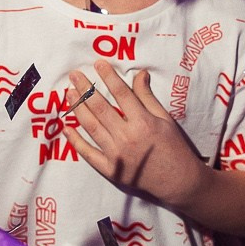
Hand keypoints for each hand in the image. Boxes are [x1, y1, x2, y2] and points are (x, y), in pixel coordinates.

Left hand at [62, 60, 208, 206]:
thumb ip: (148, 97)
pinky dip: (76, 141)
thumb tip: (140, 74)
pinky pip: (88, 153)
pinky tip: (67, 128)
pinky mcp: (110, 170)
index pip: (122, 94)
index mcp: (144, 122)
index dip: (109, 77)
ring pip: (92, 127)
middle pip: (101, 108)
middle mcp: (127, 137)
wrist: (178, 182)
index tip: (98, 63)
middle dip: (86, 89)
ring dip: (78, 108)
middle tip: (74, 75)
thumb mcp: (165, 119)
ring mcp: (117, 155)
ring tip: (69, 93)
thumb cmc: (174, 148)